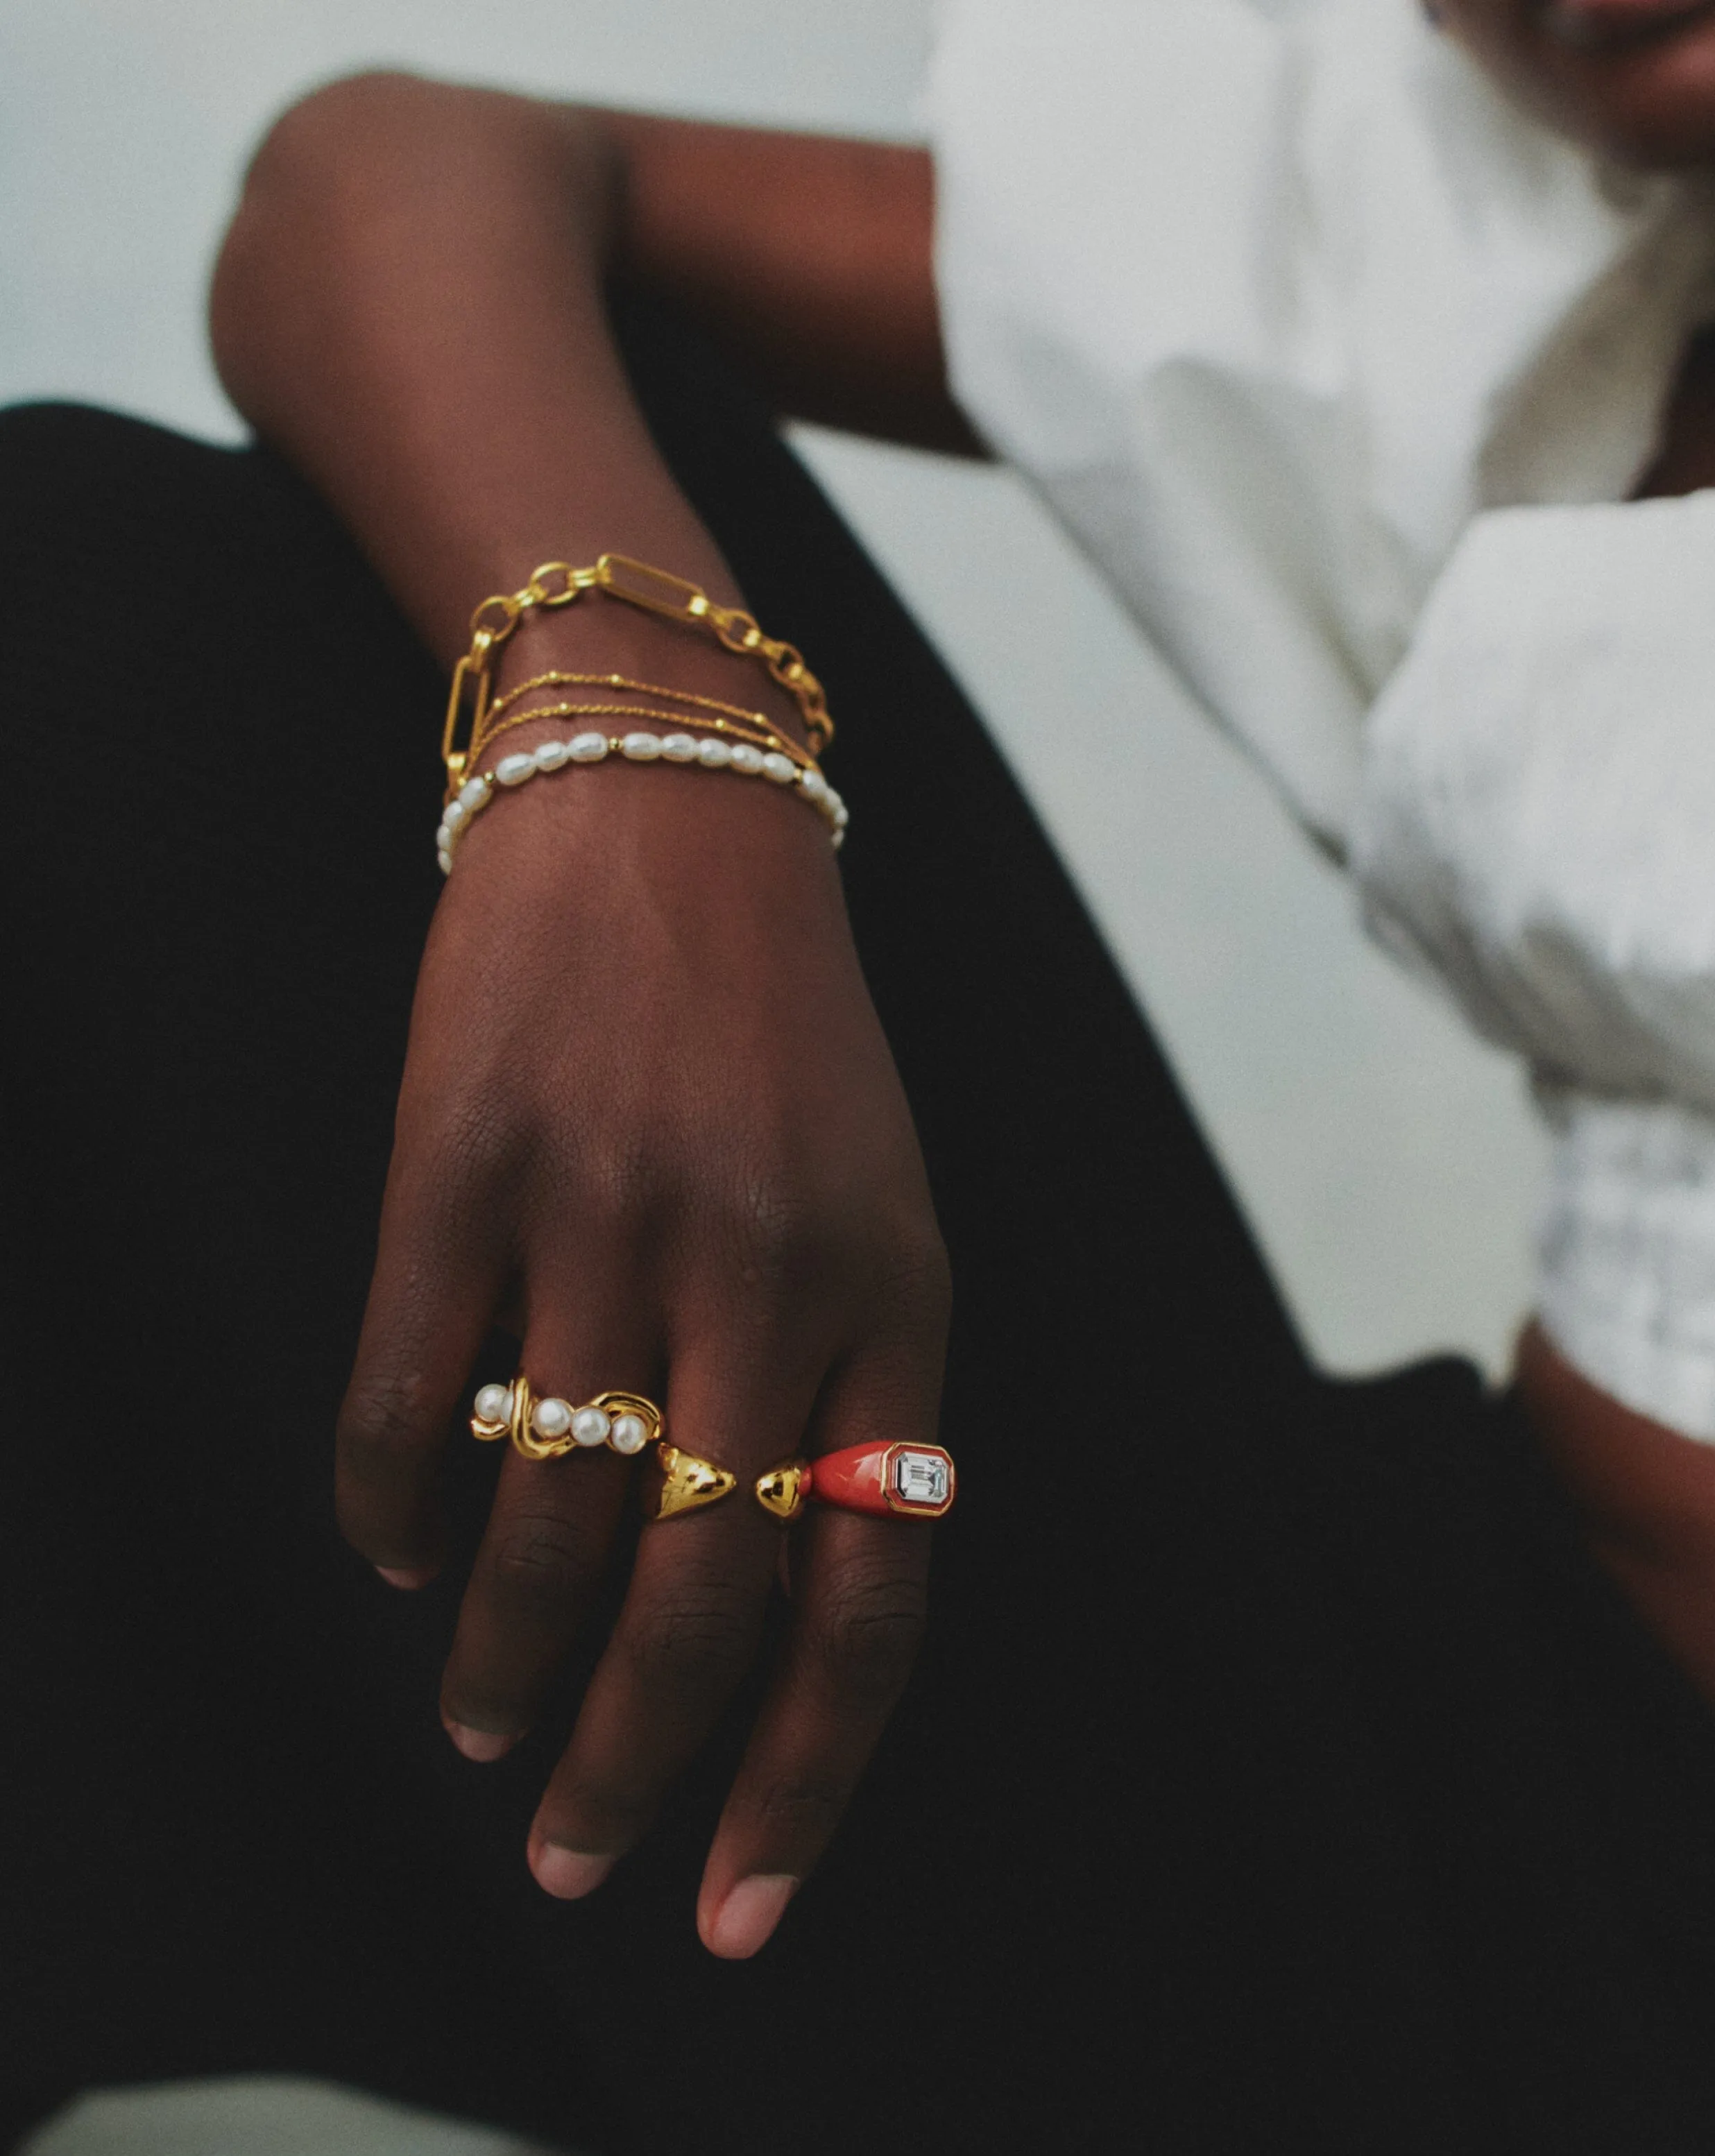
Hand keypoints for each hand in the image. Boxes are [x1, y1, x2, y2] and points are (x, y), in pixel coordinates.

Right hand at [334, 732, 949, 1957]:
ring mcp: (604, 1219)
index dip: (807, 1775)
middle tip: (574, 1849)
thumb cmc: (782, 1037)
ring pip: (542, 1521)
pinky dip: (390, 1513)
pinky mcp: (462, 1167)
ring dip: (499, 1657)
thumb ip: (848, 1398)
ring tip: (477, 1723)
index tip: (740, 1899)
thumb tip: (768, 1608)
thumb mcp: (877, 1210)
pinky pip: (406, 1400)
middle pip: (699, 1597)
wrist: (667, 812)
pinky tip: (395, 1559)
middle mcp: (761, 1278)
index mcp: (894, 1302)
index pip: (869, 1599)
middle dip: (630, 1760)